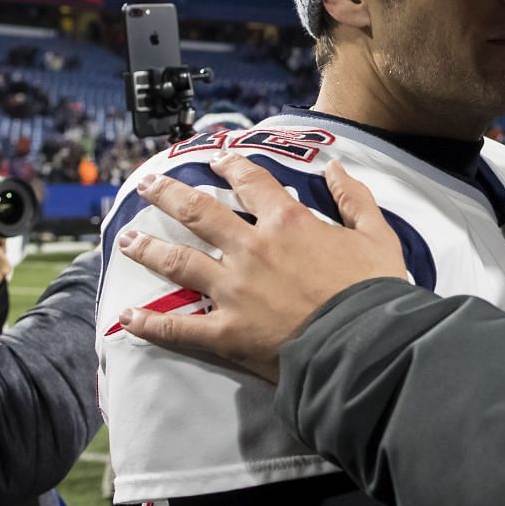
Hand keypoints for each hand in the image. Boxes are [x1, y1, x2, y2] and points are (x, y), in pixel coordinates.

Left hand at [115, 152, 408, 382]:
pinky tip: (128, 318)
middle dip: (169, 194)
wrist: (365, 346)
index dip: (231, 167)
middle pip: (199, 213)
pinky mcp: (227, 332)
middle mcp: (251, 250)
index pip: (251, 183)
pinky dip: (151, 323)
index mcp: (287, 223)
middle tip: (148, 185)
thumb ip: (354, 198)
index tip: (216, 160)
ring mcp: (234, 291)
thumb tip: (334, 167)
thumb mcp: (377, 235)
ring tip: (127, 239)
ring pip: (179, 262)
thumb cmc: (375, 291)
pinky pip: (180, 327)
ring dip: (149, 249)